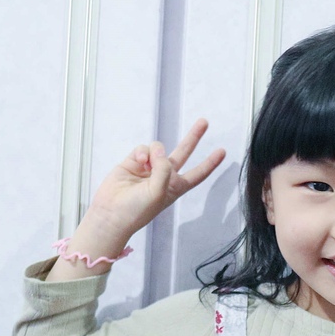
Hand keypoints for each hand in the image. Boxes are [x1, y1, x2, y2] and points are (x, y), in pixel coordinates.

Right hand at [86, 118, 226, 240]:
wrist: (111, 213)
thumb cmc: (137, 210)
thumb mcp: (158, 193)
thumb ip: (163, 170)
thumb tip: (159, 150)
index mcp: (176, 187)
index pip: (198, 173)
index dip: (210, 163)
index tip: (223, 151)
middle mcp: (164, 175)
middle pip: (184, 152)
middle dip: (194, 136)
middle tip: (204, 122)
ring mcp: (149, 167)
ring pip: (159, 148)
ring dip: (155, 152)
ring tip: (147, 164)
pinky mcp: (133, 162)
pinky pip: (143, 149)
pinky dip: (142, 152)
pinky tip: (138, 161)